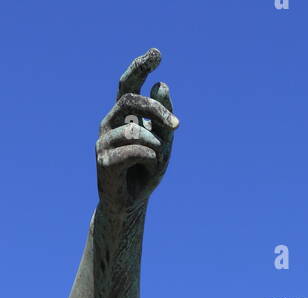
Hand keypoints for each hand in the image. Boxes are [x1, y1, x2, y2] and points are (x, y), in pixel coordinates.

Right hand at [96, 50, 178, 210]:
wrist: (128, 205)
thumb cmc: (144, 173)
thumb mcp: (163, 146)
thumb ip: (165, 121)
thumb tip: (162, 85)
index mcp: (123, 116)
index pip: (128, 84)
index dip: (140, 67)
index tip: (158, 53)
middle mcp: (109, 122)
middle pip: (131, 100)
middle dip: (156, 110)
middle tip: (176, 125)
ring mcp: (104, 140)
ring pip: (137, 131)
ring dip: (156, 147)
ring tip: (156, 162)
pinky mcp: (104, 160)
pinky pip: (135, 151)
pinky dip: (150, 160)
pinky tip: (148, 169)